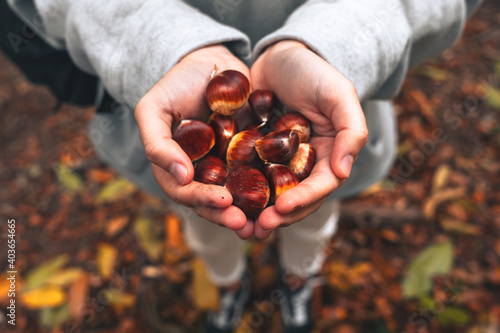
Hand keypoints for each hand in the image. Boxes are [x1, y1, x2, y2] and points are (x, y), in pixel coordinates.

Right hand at [135, 45, 252, 237]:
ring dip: (249, 212)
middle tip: (245, 223)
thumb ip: (158, 144)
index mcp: (177, 167)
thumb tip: (182, 178)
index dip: (203, 200)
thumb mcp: (153, 109)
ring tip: (264, 222)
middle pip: (213, 202)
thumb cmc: (176, 84)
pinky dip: (267, 190)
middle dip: (228, 215)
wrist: (210, 61)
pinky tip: (281, 198)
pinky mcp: (249, 155)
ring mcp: (226, 166)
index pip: (186, 193)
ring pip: (237, 196)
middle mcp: (202, 172)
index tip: (224, 201)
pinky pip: (258, 176)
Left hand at [250, 40, 367, 238]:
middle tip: (259, 228)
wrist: (280, 56)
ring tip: (242, 227)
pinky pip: (249, 177)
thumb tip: (343, 171)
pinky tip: (226, 202)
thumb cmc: (313, 71)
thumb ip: (351, 130)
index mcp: (328, 155)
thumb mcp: (339, 94)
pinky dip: (241, 192)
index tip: (283, 207)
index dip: (304, 199)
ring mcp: (278, 162)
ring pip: (271, 195)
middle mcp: (304, 164)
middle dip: (280, 215)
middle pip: (296, 198)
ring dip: (259, 213)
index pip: (321, 185)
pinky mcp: (255, 155)